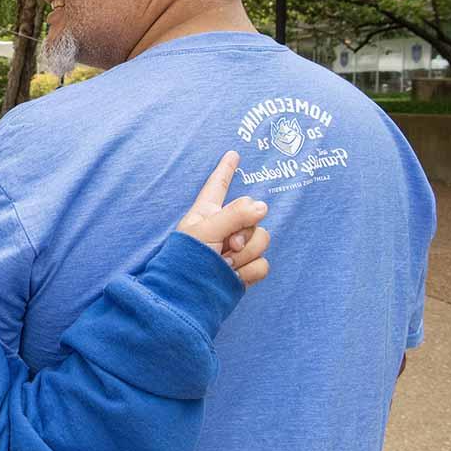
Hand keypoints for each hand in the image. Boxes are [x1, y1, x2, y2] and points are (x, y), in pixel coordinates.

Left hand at [176, 151, 270, 286]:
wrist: (188, 298)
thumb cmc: (186, 260)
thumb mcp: (206, 231)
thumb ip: (235, 215)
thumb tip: (263, 207)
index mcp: (208, 212)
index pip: (218, 185)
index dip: (226, 169)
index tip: (232, 153)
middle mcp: (225, 227)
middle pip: (254, 216)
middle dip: (244, 233)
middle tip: (226, 247)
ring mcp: (237, 249)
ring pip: (262, 240)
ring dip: (245, 255)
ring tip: (224, 264)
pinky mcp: (246, 269)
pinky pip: (263, 264)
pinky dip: (249, 272)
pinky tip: (233, 277)